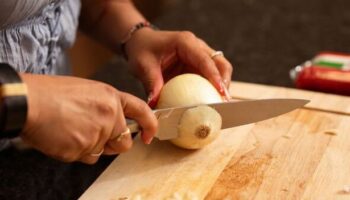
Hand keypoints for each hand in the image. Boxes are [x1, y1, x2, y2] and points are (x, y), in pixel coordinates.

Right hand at [20, 74, 156, 163]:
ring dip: (90, 147)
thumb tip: (113, 123)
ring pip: (101, 152)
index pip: (141, 111)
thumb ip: (105, 107)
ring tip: (71, 130)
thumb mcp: (87, 91)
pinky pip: (85, 158)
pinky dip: (75, 152)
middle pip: (123, 143)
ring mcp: (97, 133)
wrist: (28, 102)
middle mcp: (110, 116)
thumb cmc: (52, 93)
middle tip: (94, 135)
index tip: (149, 135)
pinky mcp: (83, 149)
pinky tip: (64, 137)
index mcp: (111, 98)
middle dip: (113, 144)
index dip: (149, 125)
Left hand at [125, 29, 232, 106]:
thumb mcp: (143, 65)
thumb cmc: (142, 49)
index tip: (221, 92)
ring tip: (220, 105)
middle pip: (220, 63)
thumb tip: (155, 104)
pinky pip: (210, 78)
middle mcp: (197, 47)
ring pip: (219, 70)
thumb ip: (151, 83)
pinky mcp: (197, 66)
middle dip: (225, 82)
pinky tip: (210, 103)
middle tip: (224, 102)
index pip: (205, 60)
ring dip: (221, 87)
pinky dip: (212, 89)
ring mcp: (199, 56)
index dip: (215, 76)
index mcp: (185, 42)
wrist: (141, 43)